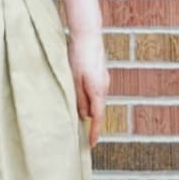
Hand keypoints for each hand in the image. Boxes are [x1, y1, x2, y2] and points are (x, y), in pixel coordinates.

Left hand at [67, 28, 108, 147]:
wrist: (88, 34)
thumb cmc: (78, 56)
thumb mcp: (74, 80)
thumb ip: (79, 99)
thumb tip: (83, 116)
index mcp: (98, 90)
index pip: (98, 117)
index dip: (94, 132)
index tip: (92, 145)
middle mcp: (104, 87)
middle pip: (97, 110)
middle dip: (90, 122)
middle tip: (81, 134)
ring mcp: (103, 79)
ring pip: (95, 100)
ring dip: (87, 108)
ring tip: (76, 116)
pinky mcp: (100, 74)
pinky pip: (95, 91)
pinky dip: (88, 98)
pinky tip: (78, 97)